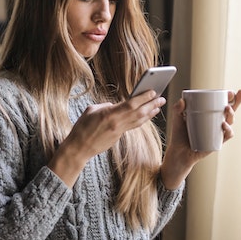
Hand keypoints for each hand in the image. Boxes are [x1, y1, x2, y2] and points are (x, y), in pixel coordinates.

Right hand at [48, 90, 166, 185]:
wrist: (79, 148)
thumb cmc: (81, 128)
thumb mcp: (90, 110)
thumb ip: (105, 105)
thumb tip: (114, 105)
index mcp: (109, 114)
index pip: (131, 104)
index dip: (144, 97)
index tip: (153, 91)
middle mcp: (117, 123)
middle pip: (139, 113)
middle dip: (152, 105)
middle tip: (162, 98)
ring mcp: (119, 131)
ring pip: (139, 121)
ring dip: (150, 113)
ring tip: (158, 106)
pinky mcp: (118, 137)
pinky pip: (133, 126)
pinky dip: (141, 120)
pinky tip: (146, 116)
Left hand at [160, 89, 240, 188]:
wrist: (178, 152)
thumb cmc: (179, 135)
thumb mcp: (177, 120)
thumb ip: (177, 109)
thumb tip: (182, 101)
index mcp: (208, 115)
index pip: (220, 104)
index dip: (229, 97)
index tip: (231, 91)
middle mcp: (215, 123)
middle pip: (230, 111)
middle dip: (236, 102)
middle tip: (236, 94)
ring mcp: (217, 132)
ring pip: (230, 122)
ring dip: (232, 114)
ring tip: (227, 108)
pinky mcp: (217, 142)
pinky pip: (227, 135)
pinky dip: (228, 130)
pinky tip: (224, 125)